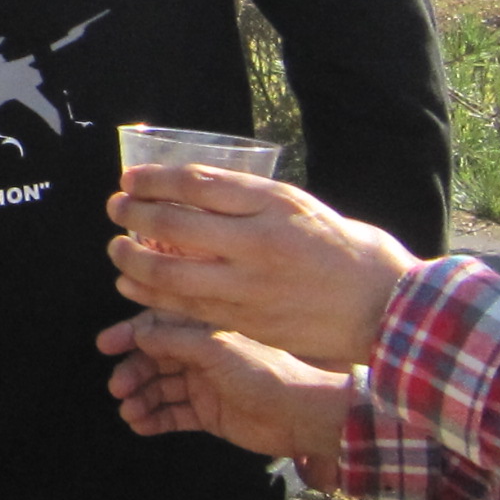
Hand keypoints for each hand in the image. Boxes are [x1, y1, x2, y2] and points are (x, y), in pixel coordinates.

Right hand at [97, 310, 353, 468]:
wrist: (301, 415)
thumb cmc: (263, 373)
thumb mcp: (216, 350)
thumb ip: (175, 341)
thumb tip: (138, 334)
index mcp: (205, 332)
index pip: (158, 327)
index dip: (130, 335)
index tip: (106, 346)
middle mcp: (201, 356)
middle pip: (155, 360)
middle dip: (134, 371)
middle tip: (118, 388)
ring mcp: (204, 386)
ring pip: (161, 389)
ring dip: (141, 398)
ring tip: (129, 412)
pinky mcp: (208, 414)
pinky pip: (173, 414)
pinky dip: (155, 419)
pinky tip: (140, 425)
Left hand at [104, 165, 415, 368]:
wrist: (384, 306)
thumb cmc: (344, 248)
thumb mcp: (300, 205)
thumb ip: (248, 199)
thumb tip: (192, 189)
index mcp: (275, 205)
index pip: (198, 184)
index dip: (154, 179)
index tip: (130, 178)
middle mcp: (259, 244)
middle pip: (176, 225)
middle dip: (135, 214)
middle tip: (115, 208)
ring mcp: (252, 287)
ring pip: (172, 273)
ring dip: (134, 260)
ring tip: (117, 250)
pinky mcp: (248, 321)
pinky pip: (187, 308)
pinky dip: (152, 295)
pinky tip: (133, 285)